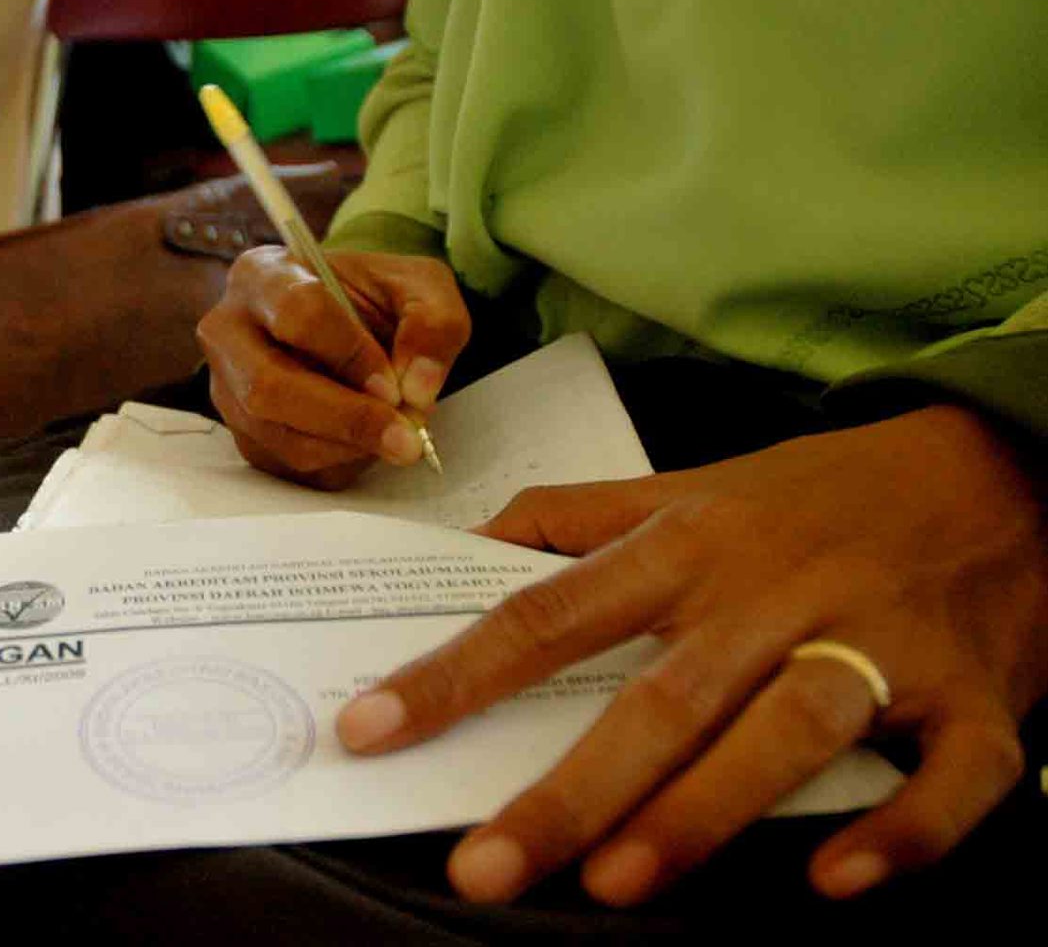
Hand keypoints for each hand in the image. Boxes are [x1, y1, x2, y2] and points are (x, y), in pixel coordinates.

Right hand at [197, 247, 470, 488]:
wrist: (349, 327)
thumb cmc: (373, 301)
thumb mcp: (419, 288)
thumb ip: (433, 324)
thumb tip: (417, 389)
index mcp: (263, 274)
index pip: (296, 313)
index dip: (350, 354)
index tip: (394, 384)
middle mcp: (227, 331)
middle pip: (267, 386)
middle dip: (344, 418)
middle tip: (405, 438)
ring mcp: (226, 388)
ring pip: (277, 435)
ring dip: (347, 447)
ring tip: (393, 434)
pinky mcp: (241, 434)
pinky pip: (287, 464)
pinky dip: (338, 463)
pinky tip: (365, 441)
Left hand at [336, 404, 1046, 905]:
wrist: (999, 469)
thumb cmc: (818, 495)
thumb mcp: (691, 487)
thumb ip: (573, 517)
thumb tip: (461, 545)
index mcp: (690, 544)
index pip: (548, 612)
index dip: (453, 675)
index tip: (368, 728)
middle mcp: (772, 592)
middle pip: (657, 696)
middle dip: (567, 788)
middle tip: (482, 866)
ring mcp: (878, 644)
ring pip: (783, 730)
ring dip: (703, 810)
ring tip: (617, 882)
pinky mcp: (975, 700)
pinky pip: (948, 777)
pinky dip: (900, 831)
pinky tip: (832, 881)